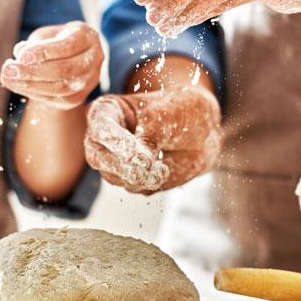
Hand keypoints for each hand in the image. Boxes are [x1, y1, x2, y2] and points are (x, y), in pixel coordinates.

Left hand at [0, 21, 103, 109]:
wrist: (74, 56)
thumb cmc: (58, 40)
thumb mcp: (47, 34)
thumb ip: (35, 43)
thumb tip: (19, 54)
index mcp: (88, 38)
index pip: (67, 47)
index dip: (44, 52)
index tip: (21, 55)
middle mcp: (94, 60)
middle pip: (64, 70)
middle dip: (33, 71)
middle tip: (9, 69)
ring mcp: (89, 82)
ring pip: (61, 89)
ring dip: (30, 85)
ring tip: (8, 78)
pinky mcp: (78, 98)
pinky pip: (56, 99)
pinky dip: (34, 93)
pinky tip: (17, 85)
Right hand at [84, 86, 221, 193]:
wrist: (202, 132)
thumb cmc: (181, 112)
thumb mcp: (168, 115)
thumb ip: (151, 136)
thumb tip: (139, 164)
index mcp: (107, 111)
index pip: (101, 127)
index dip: (115, 140)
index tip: (135, 151)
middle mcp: (104, 138)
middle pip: (97, 157)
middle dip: (121, 166)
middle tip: (143, 170)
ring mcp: (114, 161)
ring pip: (115, 177)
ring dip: (140, 177)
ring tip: (163, 168)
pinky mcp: (129, 180)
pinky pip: (134, 188)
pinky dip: (151, 182)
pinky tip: (165, 169)